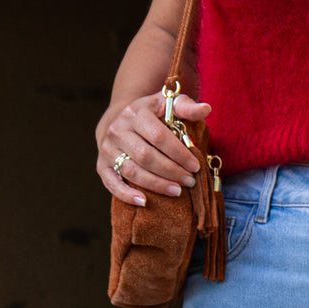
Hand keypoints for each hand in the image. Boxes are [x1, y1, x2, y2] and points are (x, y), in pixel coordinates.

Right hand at [98, 92, 209, 206]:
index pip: (159, 136)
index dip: (178, 154)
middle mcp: (118, 130)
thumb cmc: (150, 116)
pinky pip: (112, 183)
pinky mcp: (102, 166)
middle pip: (146, 156)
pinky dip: (127, 195)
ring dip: (156, 184)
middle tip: (189, 182)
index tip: (195, 166)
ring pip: (132, 171)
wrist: (117, 121)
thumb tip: (206, 109)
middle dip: (171, 171)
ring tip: (177, 191)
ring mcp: (107, 149)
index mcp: (136, 113)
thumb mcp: (166, 105)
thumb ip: (186, 107)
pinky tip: (144, 202)